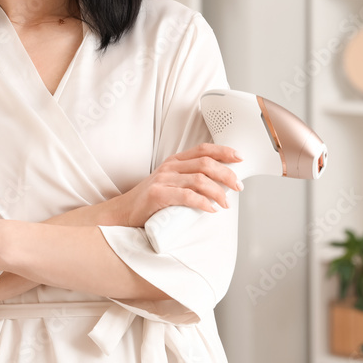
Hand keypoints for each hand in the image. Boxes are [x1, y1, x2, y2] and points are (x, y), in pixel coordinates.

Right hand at [115, 143, 243, 226]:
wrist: (123, 212)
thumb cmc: (150, 201)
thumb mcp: (170, 183)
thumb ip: (189, 181)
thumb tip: (219, 187)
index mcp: (175, 161)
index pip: (203, 150)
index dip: (223, 151)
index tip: (239, 157)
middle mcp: (170, 167)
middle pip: (205, 164)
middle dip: (226, 174)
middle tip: (238, 186)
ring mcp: (163, 180)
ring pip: (199, 180)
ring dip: (218, 191)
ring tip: (226, 203)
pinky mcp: (158, 195)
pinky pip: (186, 196)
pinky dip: (203, 202)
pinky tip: (211, 209)